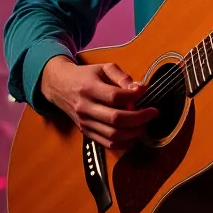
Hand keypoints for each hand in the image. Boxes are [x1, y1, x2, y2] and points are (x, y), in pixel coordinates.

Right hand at [40, 56, 157, 149]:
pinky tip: (134, 134)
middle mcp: (85, 108)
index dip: (133, 96)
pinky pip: (108, 144)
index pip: (114, 97)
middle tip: (152, 113)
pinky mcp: (86, 132)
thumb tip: (141, 89)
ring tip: (145, 124)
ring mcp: (85, 123)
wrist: (60, 86)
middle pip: (116, 119)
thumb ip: (122, 77)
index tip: (144, 92)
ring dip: (134, 132)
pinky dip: (124, 143)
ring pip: (113, 135)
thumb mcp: (103, 68)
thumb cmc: (86, 76)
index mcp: (89, 88)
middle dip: (139, 118)